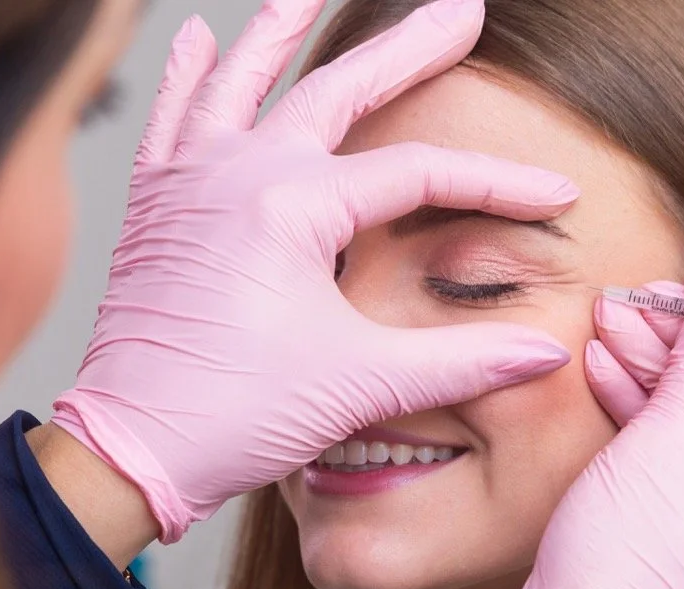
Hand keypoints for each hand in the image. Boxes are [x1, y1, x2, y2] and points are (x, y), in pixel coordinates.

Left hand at [52, 0, 577, 542]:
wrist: (130, 449)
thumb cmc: (233, 415)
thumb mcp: (359, 384)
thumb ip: (459, 361)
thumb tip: (544, 352)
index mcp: (293, 207)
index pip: (420, 174)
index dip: (495, 181)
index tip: (553, 192)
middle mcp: (237, 174)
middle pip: (338, 92)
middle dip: (406, 50)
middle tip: (459, 10)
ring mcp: (188, 185)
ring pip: (241, 83)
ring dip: (280, 32)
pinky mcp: (154, 209)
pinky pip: (169, 122)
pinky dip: (184, 80)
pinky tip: (192, 39)